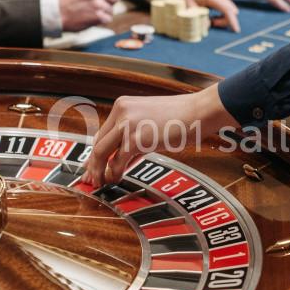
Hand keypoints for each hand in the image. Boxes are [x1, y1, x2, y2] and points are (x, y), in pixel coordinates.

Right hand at [58, 0, 124, 30]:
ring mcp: (96, 3)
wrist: (56, 13)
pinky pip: (108, 18)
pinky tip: (91, 18)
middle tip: (98, 4)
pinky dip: (101, 20)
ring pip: (112, 9)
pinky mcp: (97, 15)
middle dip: (110, 2)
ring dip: (105, 12)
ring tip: (91, 11)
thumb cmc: (68, 0)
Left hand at [84, 87, 238, 185]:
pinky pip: (117, 161)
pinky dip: (114, 173)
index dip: (95, 153)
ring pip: (102, 152)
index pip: (102, 132)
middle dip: (92, 164)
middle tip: (91, 179)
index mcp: (123, 106)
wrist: (198, 112)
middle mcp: (121, 112)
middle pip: (98, 142)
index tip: (92, 166)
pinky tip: (116, 180)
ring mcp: (127, 125)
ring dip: (100, 171)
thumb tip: (120, 160)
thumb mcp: (150, 123)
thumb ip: (134, 138)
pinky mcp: (136, 139)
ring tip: (101, 183)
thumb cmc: (180, 119)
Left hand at [169, 0, 239, 31]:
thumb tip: (205, 28)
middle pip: (231, 12)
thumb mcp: (189, 7)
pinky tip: (212, 17)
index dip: (232, 21)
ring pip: (230, 12)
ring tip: (211, 20)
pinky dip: (222, 16)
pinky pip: (226, 10)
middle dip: (224, 22)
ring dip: (223, 19)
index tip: (236, 30)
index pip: (227, 10)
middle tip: (211, 23)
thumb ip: (197, 18)